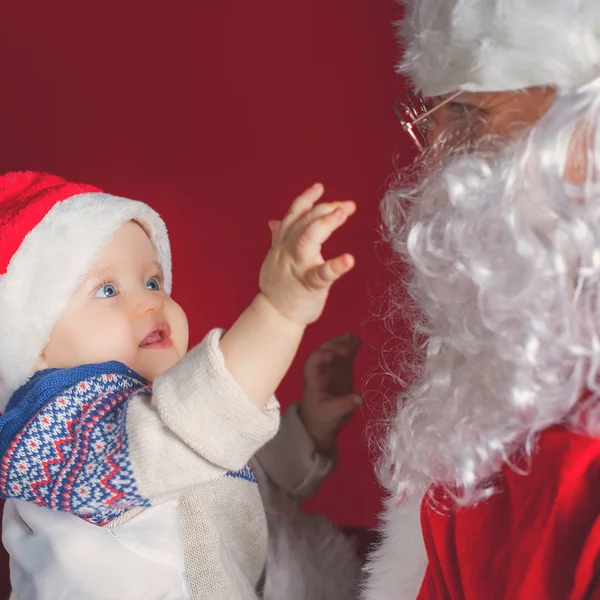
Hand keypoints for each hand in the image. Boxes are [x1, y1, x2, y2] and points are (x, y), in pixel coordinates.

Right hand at [259, 183, 355, 326]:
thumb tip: (274, 221)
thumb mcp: (275, 257)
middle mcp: (288, 251)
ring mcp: (297, 267)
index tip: (320, 187)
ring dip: (325, 223)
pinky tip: (349, 259)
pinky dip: (336, 266)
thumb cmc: (279, 286)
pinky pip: (322, 274)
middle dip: (324, 210)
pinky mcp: (308, 285)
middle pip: (304, 222)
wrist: (275, 314)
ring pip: (307, 240)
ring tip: (342, 213)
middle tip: (345, 205)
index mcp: (283, 243)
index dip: (306, 199)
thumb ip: (278, 237)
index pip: (294, 215)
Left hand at [298, 332, 361, 453]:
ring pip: (335, 350)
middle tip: (347, 346)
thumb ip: (345, 405)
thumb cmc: (321, 417)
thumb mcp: (332, 414)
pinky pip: (345, 355)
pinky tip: (358, 340)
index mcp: (313, 378)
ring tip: (354, 338)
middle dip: (334, 346)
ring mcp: (332, 368)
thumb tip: (360, 398)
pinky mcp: (342, 370)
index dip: (323, 355)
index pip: (313, 362)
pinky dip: (350, 347)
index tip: (335, 356)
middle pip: (324, 351)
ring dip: (343, 342)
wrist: (321, 422)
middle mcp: (321, 369)